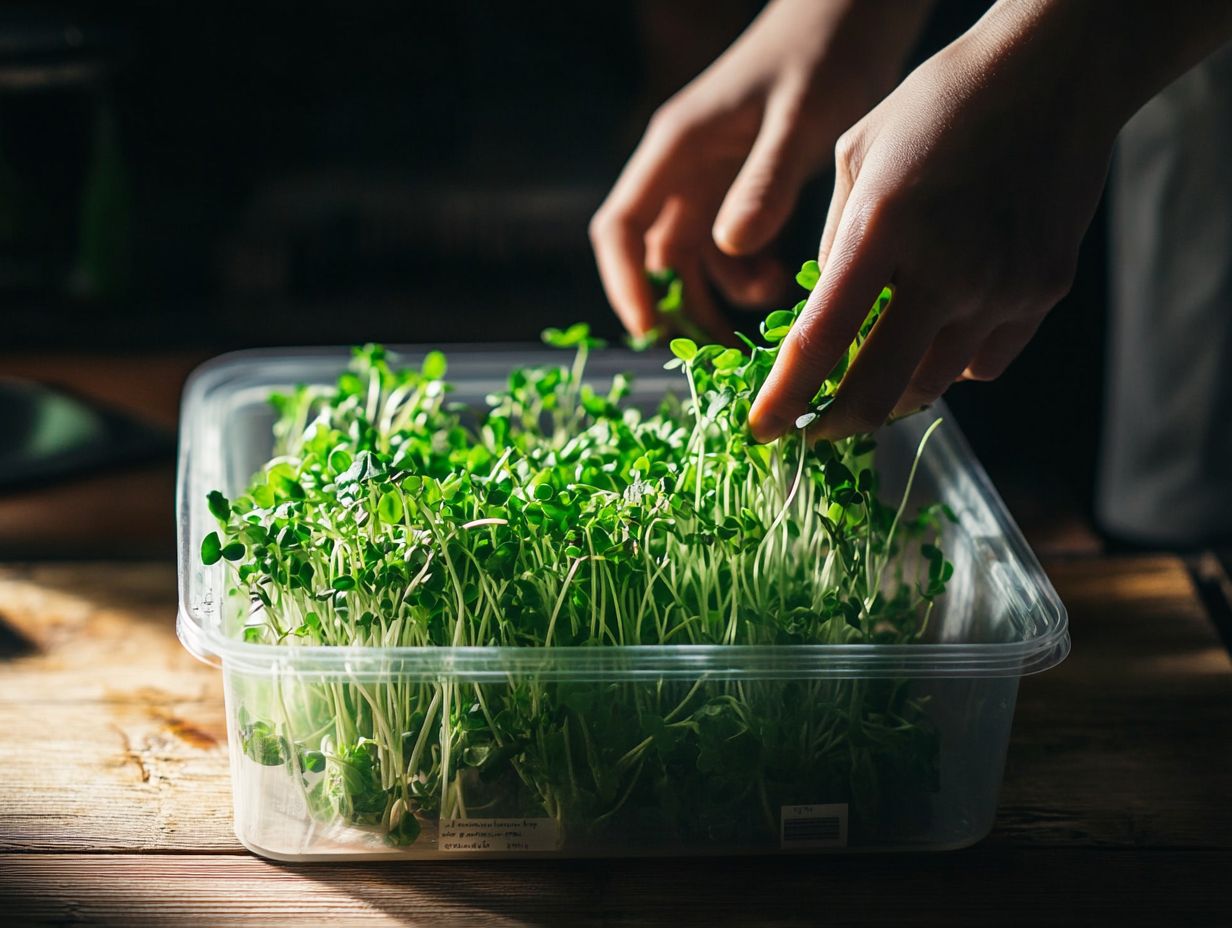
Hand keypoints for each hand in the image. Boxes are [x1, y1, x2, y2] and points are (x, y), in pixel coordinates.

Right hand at [590, 0, 931, 339]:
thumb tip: (730, 247)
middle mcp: (682, 168)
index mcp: (676, 148)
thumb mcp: (799, 117)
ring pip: (694, 259)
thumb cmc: (824, 52)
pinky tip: (785, 279)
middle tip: (719, 351)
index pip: (620, 227)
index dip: (625, 283)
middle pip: (655, 255)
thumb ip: (766, 180)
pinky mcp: (744, 188)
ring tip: (769, 311)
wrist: (853, 14)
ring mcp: (711, 180)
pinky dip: (748, 273)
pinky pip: (729, 248)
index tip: (650, 330)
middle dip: (679, 306)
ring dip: (720, 295)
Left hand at [749, 3, 1123, 442]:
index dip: (784, 399)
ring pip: (931, 385)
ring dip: (892, 392)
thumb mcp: (857, 155)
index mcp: (883, 228)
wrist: (1057, 73)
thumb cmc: (939, 104)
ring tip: (872, 373)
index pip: (820, 342)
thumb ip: (835, 242)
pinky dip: (949, 364)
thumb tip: (827, 314)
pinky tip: (938, 331)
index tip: (761, 430)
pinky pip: (983, 364)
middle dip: (836, 423)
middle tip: (815, 427)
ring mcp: (1001, 287)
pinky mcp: (1042, 292)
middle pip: (878, 390)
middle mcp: (946, 269)